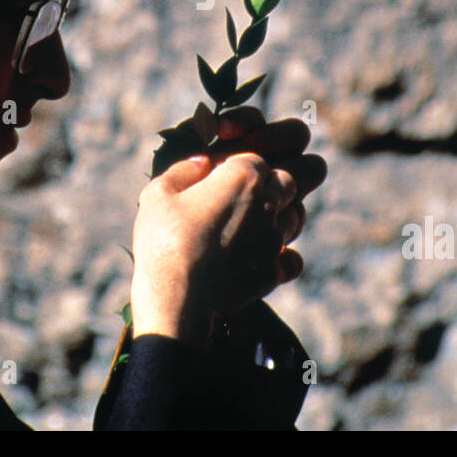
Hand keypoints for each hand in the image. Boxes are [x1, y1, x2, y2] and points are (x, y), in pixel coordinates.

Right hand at [129, 108, 325, 348]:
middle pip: (292, 180)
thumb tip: (203, 162)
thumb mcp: (159, 192)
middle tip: (247, 196)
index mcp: (244, 175)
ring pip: (297, 216)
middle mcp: (267, 202)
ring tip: (252, 227)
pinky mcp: (275, 271)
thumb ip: (185, 168)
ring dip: (280, 217)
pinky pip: (293, 259)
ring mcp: (275, 238)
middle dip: (274, 183)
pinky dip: (282, 259)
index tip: (221, 176)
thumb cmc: (163, 240)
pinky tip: (262, 260)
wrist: (175, 299)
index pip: (259, 156)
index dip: (241, 164)